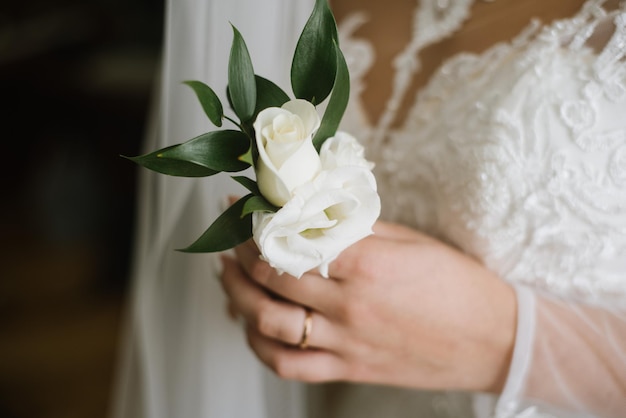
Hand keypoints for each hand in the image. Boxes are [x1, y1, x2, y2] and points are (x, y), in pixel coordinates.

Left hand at [220, 221, 516, 392]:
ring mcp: (347, 341)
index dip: (259, 222)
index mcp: (366, 263)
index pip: (292, 238)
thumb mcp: (410, 242)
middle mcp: (349, 304)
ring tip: (228, 278)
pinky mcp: (350, 368)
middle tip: (230, 238)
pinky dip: (261, 347)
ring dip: (238, 297)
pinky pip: (290, 365)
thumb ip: (357, 230)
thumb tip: (314, 214)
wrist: (495, 340)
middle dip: (241, 253)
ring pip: (269, 323)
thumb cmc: (459, 286)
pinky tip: (251, 328)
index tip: (244, 209)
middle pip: (272, 277)